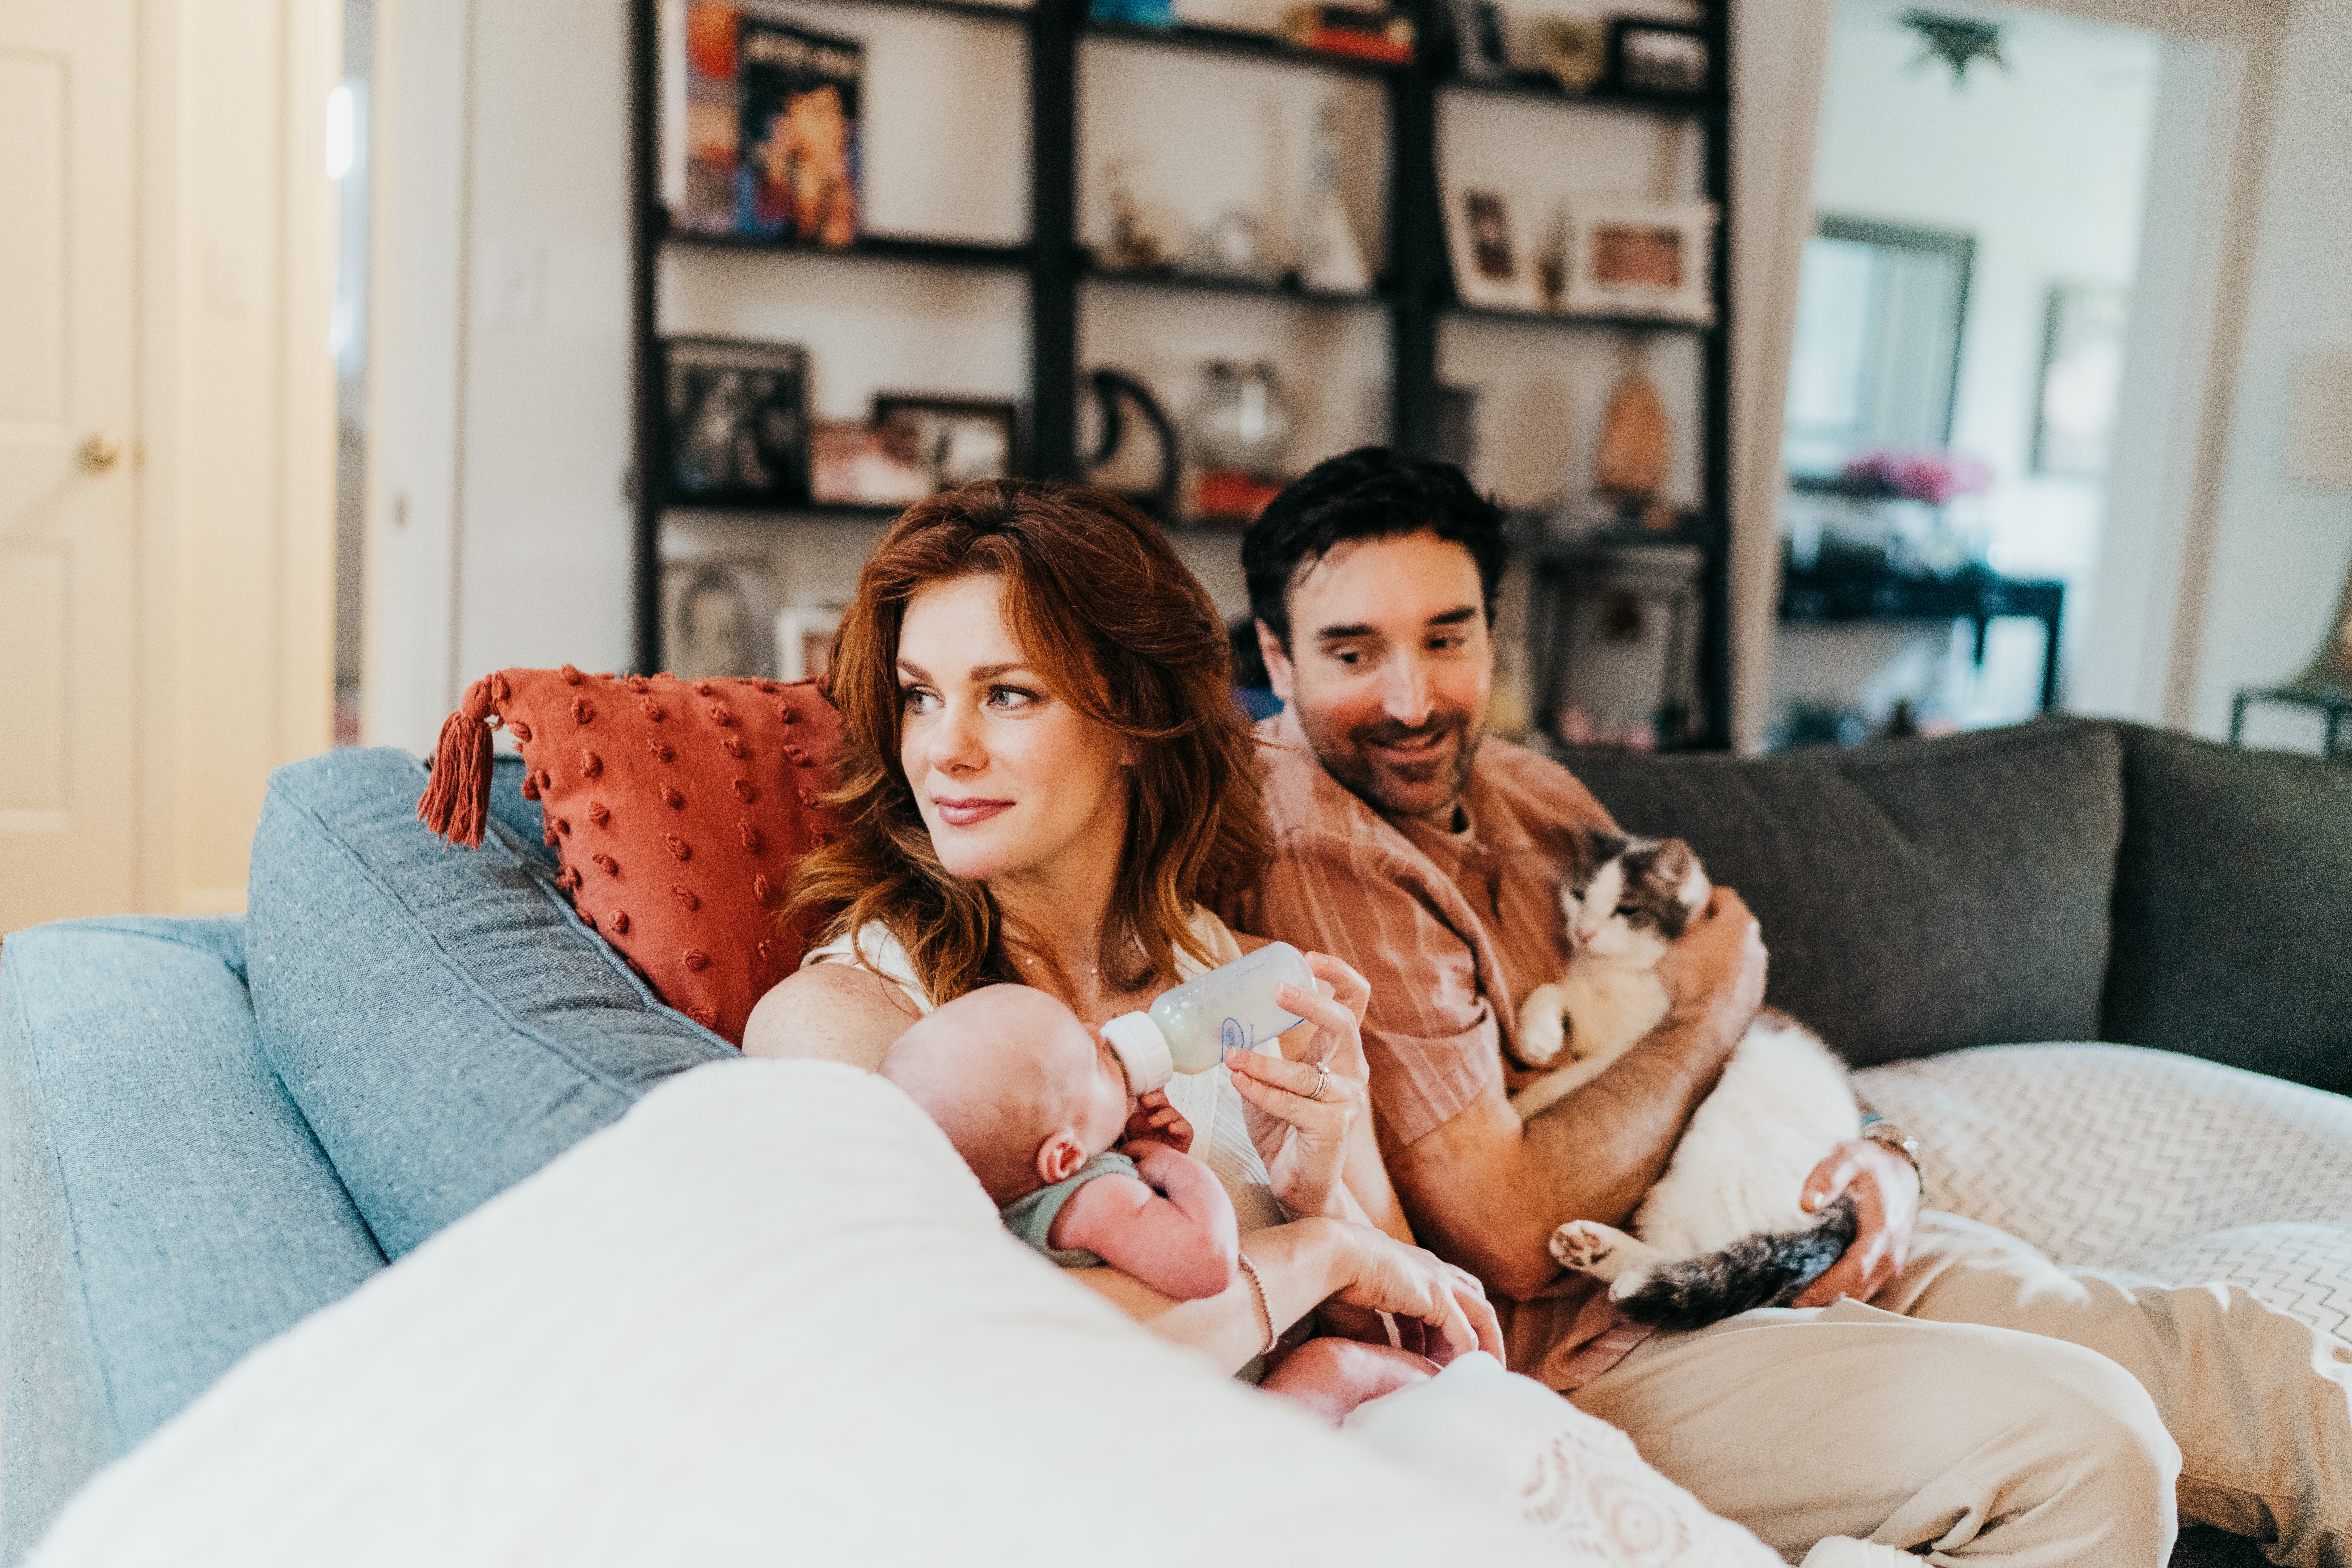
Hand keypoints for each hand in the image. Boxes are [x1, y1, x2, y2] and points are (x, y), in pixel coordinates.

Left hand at [1121, 1089, 1192, 1155]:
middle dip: (1153, 1097)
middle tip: (1145, 1101)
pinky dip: (1178, 1126)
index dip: (1144, 1088)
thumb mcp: (1133, 1131)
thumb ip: (1135, 1121)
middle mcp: (1163, 1111)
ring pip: (1170, 1112)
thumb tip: (1145, 1118)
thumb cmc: (1144, 1143)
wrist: (1155, 1163)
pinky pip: (1184, 1127)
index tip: (1136, 1087)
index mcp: (1149, 1107)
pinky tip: (1171, 1128)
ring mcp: (1175, 1120)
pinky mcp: (1185, 1132)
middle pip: (1160, 1098)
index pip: (1148, 1093)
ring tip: (1152, 1122)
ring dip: (1161, 1116)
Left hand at [1231, 953, 1371, 1219]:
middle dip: (1310, 1002)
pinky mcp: (1332, 1129)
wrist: (1300, 1184)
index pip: (1353, 1002)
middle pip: (1344, 1023)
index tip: (1307, 957)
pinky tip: (1238, 1082)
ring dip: (1263, 1062)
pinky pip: (1292, 1104)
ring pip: (1305, 1073)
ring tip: (1230, 1055)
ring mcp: (1346, 1101)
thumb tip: (1228, 1016)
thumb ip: (1262, 1048)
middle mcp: (1349, 1072)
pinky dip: (1261, 1092)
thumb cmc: (1286, 1128)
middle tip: (1277, 991)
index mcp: (1338, 1052)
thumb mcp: (1273, 1078)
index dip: (1338, 974)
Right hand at [1328, 1224, 1503, 1366]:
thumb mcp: (1363, 1314)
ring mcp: (1440, 1282)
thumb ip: (1379, 1335)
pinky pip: (1465, 1334)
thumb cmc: (1338, 1281)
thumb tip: (1386, 1360)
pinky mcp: (1438, 1296)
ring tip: (1483, 1374)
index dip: (1453, 1327)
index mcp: (1417, 1270)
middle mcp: (1435, 1272)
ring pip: (1482, 1315)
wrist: (1333, 1256)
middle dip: (1483, 1335)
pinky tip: (1462, 1374)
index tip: (1445, 1356)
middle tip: (1480, 1367)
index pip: (1450, 1297)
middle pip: (1476, 1303)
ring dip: (1486, 1346)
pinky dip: (1466, 1356)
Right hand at [1655, 886, 1765, 1049]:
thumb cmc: (1691, 977)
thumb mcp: (1678, 938)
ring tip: (1692, 964)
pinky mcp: (1755, 995)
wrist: (1706, 1025)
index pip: (1723, 896)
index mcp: (1740, 922)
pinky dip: (1723, 976)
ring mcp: (1758, 971)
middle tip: (1686, 934)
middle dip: (1710, 926)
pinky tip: (1703, 986)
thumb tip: (1691, 903)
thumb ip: (1688, 915)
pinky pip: (1737, 977)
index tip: (1689, 903)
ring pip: (1736, 952)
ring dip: (1717, 953)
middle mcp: (1756, 944)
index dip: (1703, 896)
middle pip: (1732, 925)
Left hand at [1790, 1139, 1922, 1307]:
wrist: (1901, 1169)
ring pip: (1862, 1293)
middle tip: (1787, 1307)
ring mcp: (1892, 1262)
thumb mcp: (1849, 1158)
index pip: (1855, 1271)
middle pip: (1857, 1290)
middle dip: (1825, 1301)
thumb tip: (1806, 1203)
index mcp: (1883, 1232)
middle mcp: (1892, 1254)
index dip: (1826, 1288)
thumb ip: (1828, 1176)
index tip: (1798, 1298)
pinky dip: (1844, 1294)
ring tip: (1797, 1304)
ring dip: (1834, 1301)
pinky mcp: (1887, 1265)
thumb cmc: (1871, 1164)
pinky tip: (1818, 1293)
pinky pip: (1866, 1287)